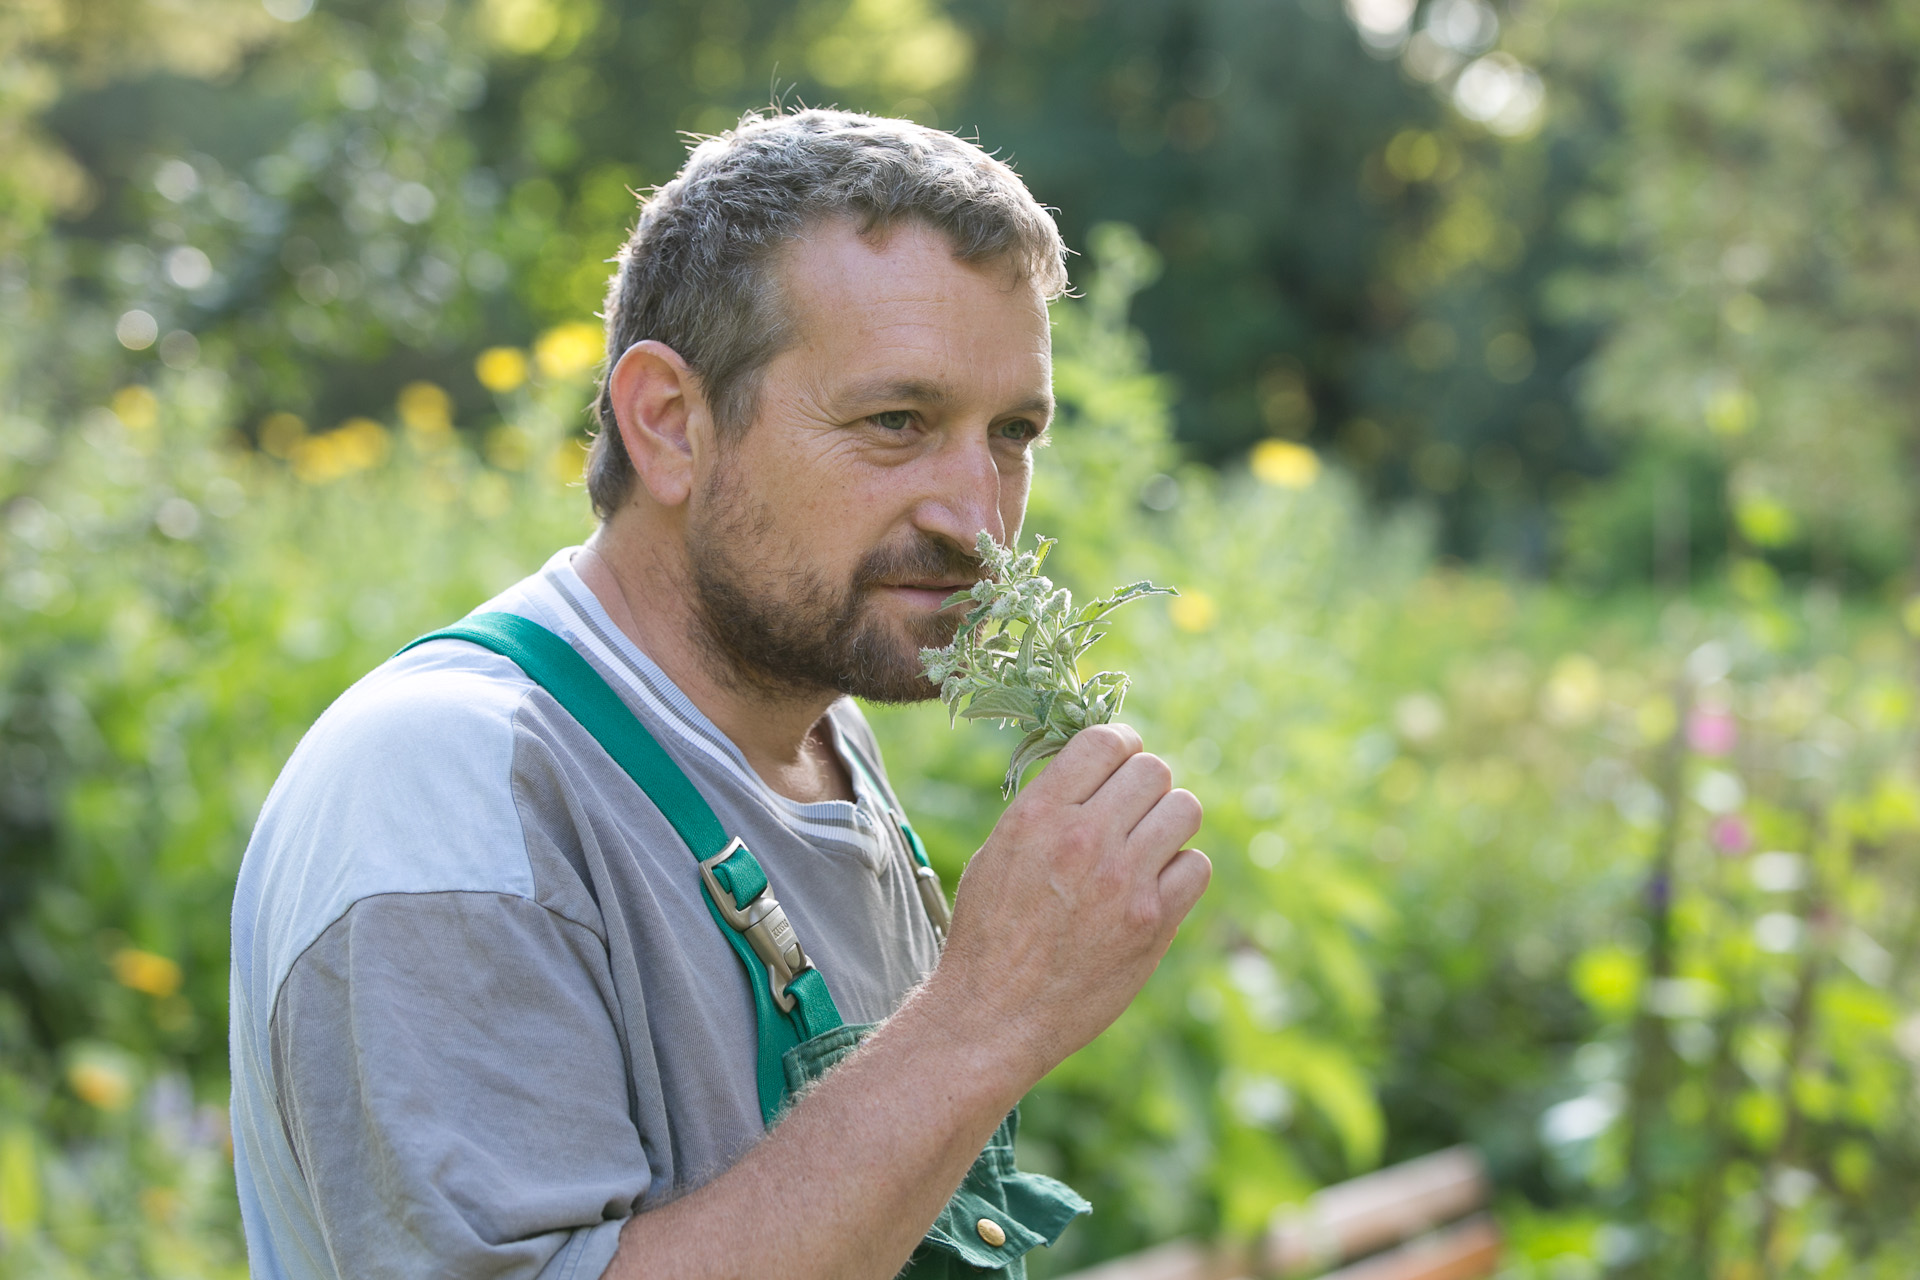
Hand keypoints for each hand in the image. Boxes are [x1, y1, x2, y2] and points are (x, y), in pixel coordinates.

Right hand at [929, 724, 1207, 1086]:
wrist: (993, 1014)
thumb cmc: (989, 932)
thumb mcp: (998, 851)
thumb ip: (1049, 809)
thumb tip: (1096, 772)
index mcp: (1039, 814)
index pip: (1105, 740)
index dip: (1120, 744)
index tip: (1120, 760)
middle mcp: (1085, 838)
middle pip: (1154, 770)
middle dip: (1145, 784)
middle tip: (1133, 809)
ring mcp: (1124, 881)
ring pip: (1185, 809)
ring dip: (1169, 822)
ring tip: (1147, 845)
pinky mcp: (1153, 923)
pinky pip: (1197, 866)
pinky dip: (1180, 872)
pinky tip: (1154, 888)